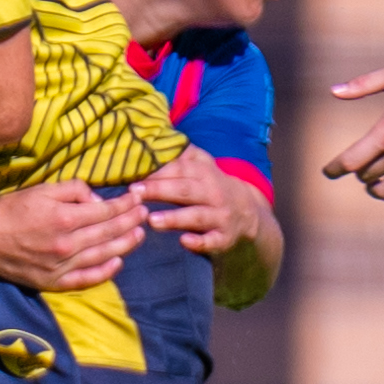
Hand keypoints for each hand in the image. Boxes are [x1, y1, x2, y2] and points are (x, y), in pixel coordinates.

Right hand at [0, 180, 147, 288]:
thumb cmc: (10, 210)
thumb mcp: (41, 189)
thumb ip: (73, 190)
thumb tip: (97, 199)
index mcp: (64, 218)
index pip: (106, 211)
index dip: (125, 204)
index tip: (137, 198)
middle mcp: (67, 245)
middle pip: (109, 233)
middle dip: (131, 221)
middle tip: (144, 213)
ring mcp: (61, 266)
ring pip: (103, 256)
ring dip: (125, 244)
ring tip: (140, 234)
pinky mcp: (53, 282)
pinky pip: (86, 280)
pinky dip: (105, 273)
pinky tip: (118, 262)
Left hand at [137, 147, 263, 256]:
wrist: (248, 213)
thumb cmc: (213, 188)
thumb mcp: (203, 168)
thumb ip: (182, 156)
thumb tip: (152, 141)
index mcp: (206, 174)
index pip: (181, 169)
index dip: (158, 172)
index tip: (135, 178)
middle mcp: (214, 194)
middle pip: (185, 190)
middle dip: (160, 190)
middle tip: (135, 193)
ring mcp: (220, 217)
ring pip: (196, 216)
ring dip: (174, 218)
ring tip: (152, 220)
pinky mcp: (223, 239)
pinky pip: (212, 241)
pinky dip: (199, 242)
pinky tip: (184, 241)